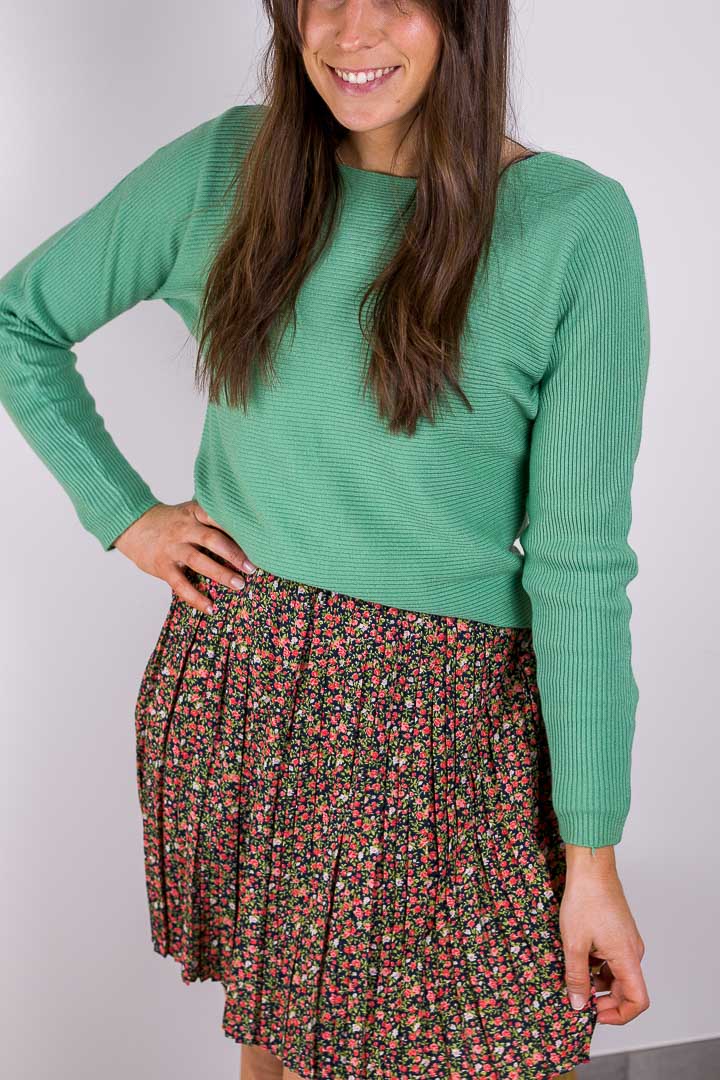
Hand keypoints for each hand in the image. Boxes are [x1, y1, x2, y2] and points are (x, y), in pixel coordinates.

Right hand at [112, 499, 258, 613]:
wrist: (133, 524)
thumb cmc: (172, 521)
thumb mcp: (190, 512)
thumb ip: (212, 520)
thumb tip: (248, 534)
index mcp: (194, 512)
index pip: (217, 517)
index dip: (236, 528)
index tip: (256, 539)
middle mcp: (183, 529)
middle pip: (211, 539)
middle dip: (234, 554)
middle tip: (252, 567)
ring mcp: (172, 548)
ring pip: (198, 561)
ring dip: (221, 574)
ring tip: (239, 585)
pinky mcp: (163, 566)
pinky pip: (181, 584)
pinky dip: (196, 597)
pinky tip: (211, 608)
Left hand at [560, 844, 649, 1025]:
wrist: (590, 868)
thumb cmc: (585, 899)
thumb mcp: (574, 944)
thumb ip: (576, 977)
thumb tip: (579, 1003)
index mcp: (627, 957)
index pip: (637, 1000)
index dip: (619, 1015)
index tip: (596, 1015)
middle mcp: (632, 951)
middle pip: (626, 989)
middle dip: (604, 1000)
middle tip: (579, 999)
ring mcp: (627, 941)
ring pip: (617, 973)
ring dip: (598, 981)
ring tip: (573, 975)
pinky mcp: (619, 932)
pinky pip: (613, 958)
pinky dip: (597, 965)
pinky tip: (577, 957)